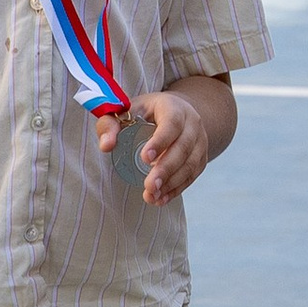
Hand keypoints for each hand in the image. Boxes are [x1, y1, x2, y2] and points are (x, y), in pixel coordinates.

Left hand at [111, 87, 210, 204]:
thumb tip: (106, 146)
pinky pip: (192, 175)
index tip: (144, 158)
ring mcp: (200, 141)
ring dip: (171, 183)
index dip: (160, 141)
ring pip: (190, 164)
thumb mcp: (126, 111)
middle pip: (183, 147)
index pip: (171, 123)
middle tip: (149, 186)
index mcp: (174, 108)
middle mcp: (192, 123)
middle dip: (165, 169)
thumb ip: (111, 125)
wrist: (176, 113)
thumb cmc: (146, 112)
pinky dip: (177, 189)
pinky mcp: (201, 158)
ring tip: (152, 195)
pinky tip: (161, 198)